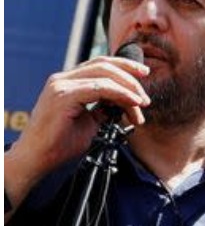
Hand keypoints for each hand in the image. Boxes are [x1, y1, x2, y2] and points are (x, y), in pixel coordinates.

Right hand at [4, 56, 150, 207]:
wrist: (36, 160)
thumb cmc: (59, 144)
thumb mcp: (90, 122)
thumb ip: (105, 108)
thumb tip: (128, 102)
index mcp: (67, 82)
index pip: (100, 65)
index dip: (124, 68)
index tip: (144, 76)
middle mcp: (62, 79)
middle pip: (105, 65)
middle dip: (131, 76)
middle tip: (146, 96)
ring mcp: (61, 85)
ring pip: (105, 75)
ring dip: (129, 88)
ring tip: (141, 105)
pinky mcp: (63, 95)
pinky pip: (101, 88)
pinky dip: (121, 94)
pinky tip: (132, 103)